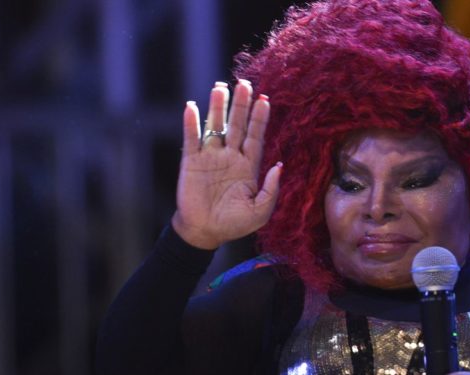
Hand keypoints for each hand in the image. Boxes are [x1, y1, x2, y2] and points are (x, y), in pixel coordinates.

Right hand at [172, 81, 281, 249]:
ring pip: (215, 126)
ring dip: (218, 108)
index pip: (255, 136)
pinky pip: (192, 139)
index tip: (265, 100)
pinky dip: (191, 123)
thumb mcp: (259, 212)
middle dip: (241, 105)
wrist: (204, 232)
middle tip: (245, 84)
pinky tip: (192, 107)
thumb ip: (270, 190)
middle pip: (237, 125)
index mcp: (247, 166)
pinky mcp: (191, 162)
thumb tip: (278, 167)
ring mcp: (210, 157)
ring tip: (220, 87)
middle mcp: (230, 156)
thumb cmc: (233, 224)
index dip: (260, 119)